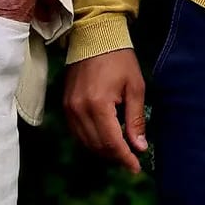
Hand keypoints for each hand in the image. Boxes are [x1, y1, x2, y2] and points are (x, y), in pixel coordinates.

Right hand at [63, 49, 147, 173]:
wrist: (95, 36)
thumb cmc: (119, 58)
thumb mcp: (134, 86)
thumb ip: (136, 119)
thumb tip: (139, 147)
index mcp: (98, 105)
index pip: (112, 143)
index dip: (125, 158)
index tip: (136, 168)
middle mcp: (79, 110)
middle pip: (97, 146)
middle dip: (116, 156)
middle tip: (131, 158)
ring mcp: (69, 109)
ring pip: (86, 143)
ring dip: (103, 150)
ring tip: (120, 149)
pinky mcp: (65, 106)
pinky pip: (77, 133)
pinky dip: (91, 140)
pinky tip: (105, 137)